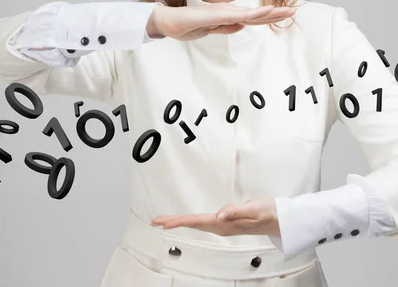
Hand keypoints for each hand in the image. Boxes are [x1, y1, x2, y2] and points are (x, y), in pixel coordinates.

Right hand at [148, 2, 294, 40]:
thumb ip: (225, 28)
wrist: (167, 21)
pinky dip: (255, 13)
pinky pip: (240, 14)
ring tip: (287, 11)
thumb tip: (243, 26)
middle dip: (276, 13)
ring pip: (252, 13)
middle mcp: (228, 11)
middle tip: (294, 10)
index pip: (253, 17)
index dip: (269, 16)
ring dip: (271, 12)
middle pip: (257, 14)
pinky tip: (267, 12)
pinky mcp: (218, 13)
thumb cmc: (185, 25)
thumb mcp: (209, 29)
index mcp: (227, 15)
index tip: (285, 14)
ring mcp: (224, 12)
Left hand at [150, 196, 280, 236]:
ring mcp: (223, 225)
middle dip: (174, 222)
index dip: (179, 221)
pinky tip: (188, 220)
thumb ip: (237, 212)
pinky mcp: (226, 221)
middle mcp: (221, 226)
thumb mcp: (254, 209)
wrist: (279, 218)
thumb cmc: (267, 212)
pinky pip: (203, 222)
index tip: (163, 222)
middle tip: (156, 220)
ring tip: (166, 220)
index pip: (196, 221)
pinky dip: (191, 220)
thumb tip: (219, 215)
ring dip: (181, 221)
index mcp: (224, 224)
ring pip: (197, 223)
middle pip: (193, 224)